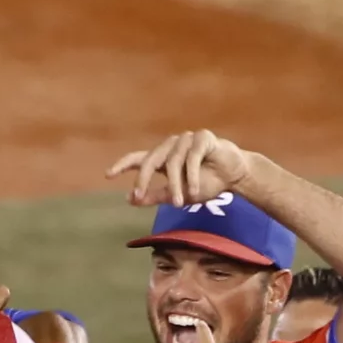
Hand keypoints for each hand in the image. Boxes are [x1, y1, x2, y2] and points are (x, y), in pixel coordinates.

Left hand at [106, 129, 256, 207]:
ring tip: (181, 203)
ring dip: (176, 185)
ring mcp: (186, 140)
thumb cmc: (207, 183)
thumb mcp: (178, 194)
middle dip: (143, 179)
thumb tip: (130, 199)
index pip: (138, 159)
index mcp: (163, 158)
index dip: (122, 165)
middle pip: (150, 160)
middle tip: (139, 196)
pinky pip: (191, 159)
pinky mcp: (202, 138)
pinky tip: (196, 192)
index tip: (108, 175)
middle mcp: (171, 146)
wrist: (235, 176)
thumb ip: (156, 196)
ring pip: (172, 163)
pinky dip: (192, 178)